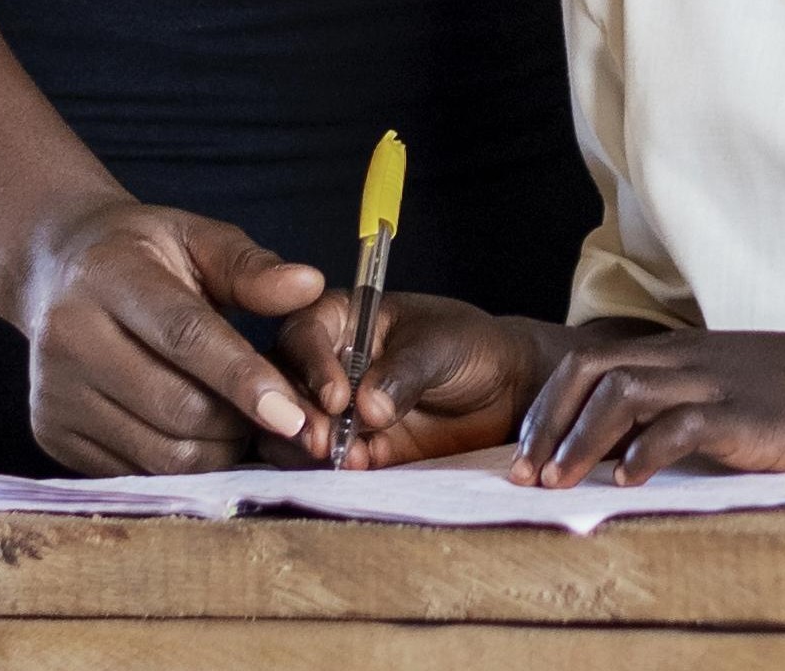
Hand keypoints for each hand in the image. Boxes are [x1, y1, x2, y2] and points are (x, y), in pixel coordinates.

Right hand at [6, 195, 324, 473]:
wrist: (54, 271)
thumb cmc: (141, 252)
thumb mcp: (196, 237)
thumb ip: (251, 267)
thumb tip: (308, 285)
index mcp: (109, 278)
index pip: (185, 337)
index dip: (243, 378)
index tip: (294, 412)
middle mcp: (70, 339)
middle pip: (176, 407)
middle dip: (241, 421)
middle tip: (278, 411)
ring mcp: (55, 394)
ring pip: (160, 453)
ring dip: (218, 449)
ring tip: (240, 419)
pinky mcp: (52, 435)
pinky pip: (136, 473)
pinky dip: (182, 466)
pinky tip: (198, 434)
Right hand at [284, 288, 553, 468]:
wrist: (502, 392)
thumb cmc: (470, 346)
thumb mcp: (441, 346)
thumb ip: (403, 373)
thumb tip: (367, 408)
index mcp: (342, 317)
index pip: (304, 334)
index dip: (312, 365)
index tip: (337, 398)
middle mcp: (325, 361)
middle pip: (282, 385)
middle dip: (296, 414)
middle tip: (321, 440)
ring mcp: (330, 408)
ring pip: (288, 427)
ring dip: (302, 445)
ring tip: (337, 456)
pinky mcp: (346, 446)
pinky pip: (319, 461)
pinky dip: (327, 467)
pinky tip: (355, 466)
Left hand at [515, 324, 784, 483]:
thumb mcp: (746, 387)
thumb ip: (695, 403)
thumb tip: (639, 444)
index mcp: (690, 351)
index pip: (592, 359)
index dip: (549, 405)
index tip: (529, 453)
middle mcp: (695, 358)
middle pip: (590, 369)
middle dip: (546, 421)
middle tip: (524, 474)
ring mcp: (721, 382)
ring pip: (622, 392)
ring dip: (579, 440)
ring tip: (558, 483)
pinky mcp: (748, 415)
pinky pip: (679, 426)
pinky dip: (642, 453)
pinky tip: (626, 483)